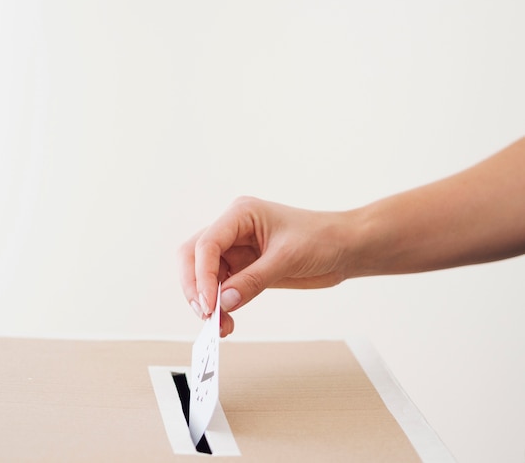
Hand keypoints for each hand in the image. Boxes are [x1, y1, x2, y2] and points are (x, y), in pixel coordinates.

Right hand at [178, 196, 352, 336]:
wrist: (344, 248)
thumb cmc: (322, 238)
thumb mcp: (287, 258)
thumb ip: (253, 280)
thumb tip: (224, 302)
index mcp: (240, 214)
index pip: (207, 243)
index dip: (202, 275)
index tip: (208, 304)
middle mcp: (233, 230)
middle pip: (194, 256)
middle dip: (195, 286)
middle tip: (206, 315)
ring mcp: (236, 250)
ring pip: (203, 275)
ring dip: (206, 300)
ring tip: (219, 324)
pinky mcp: (243, 269)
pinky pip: (220, 288)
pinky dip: (219, 305)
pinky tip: (226, 319)